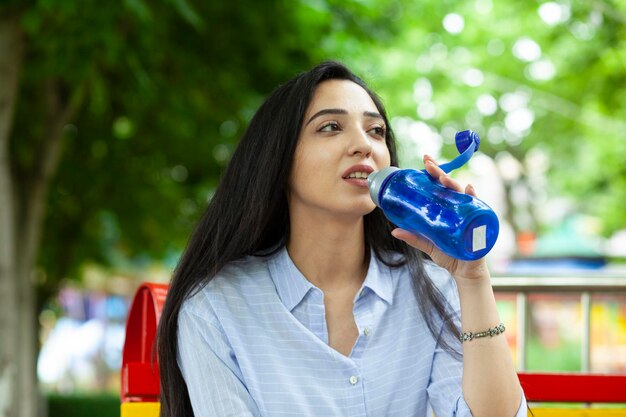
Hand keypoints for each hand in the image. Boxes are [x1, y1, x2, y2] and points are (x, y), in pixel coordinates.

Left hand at [390, 155, 489, 282]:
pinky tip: (469, 189)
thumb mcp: (428, 244)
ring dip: (453, 184)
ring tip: (443, 178)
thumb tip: (394, 231)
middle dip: (440, 173)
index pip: (439, 186)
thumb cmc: (449, 255)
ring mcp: (468, 213)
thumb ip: (414, 237)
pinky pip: (477, 206)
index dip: (433, 172)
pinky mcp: (478, 222)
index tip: (425, 160)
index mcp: (446, 208)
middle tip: (428, 164)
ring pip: (461, 193)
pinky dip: (474, 197)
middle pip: (449, 186)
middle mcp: (458, 207)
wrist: (464, 272)